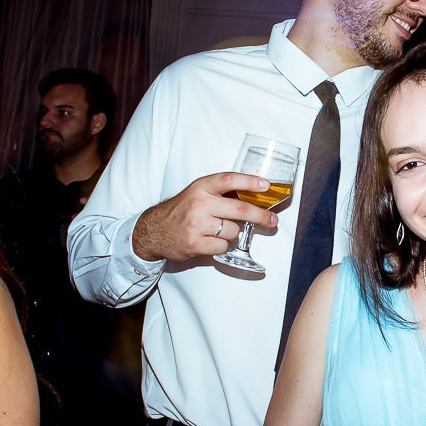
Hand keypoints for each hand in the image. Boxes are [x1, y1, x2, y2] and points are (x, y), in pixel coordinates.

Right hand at [131, 173, 282, 263]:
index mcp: (201, 187)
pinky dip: (222, 245)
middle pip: (240, 209)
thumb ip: (220, 193)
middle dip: (261, 215)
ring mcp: (196, 224)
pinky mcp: (195, 243)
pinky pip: (223, 246)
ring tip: (219, 230)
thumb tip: (253, 195)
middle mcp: (199, 203)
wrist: (153, 230)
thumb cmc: (181, 211)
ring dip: (233, 233)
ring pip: (233, 230)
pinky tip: (211, 241)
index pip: (229, 179)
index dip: (250, 182)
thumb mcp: (197, 193)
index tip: (266, 186)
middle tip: (272, 220)